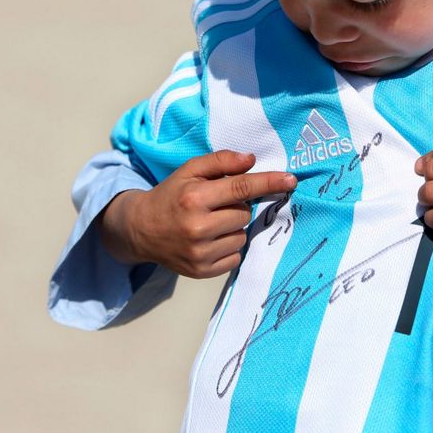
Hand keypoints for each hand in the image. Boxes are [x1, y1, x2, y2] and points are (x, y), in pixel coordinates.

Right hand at [99, 150, 295, 277]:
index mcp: (194, 198)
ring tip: (209, 224)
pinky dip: (228, 248)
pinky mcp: (202, 271)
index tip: (291, 180)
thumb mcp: (189, 170)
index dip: (269, 182)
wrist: (141, 230)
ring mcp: (199, 253)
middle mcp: (197, 227)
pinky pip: (235, 257)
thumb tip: (251, 160)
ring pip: (241, 236)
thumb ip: (220, 161)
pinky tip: (209, 241)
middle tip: (215, 206)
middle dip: (236, 207)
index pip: (241, 188)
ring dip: (232, 228)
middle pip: (244, 214)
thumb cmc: (171, 195)